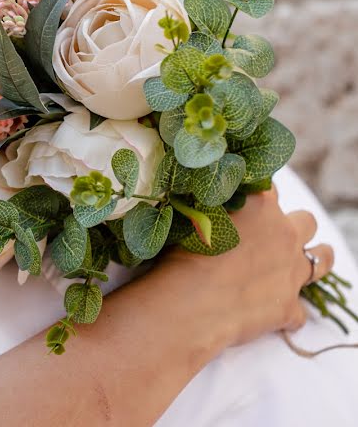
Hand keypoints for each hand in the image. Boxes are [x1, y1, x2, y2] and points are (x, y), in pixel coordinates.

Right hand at [160, 187, 333, 347]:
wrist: (187, 302)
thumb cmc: (181, 254)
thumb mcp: (195, 218)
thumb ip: (215, 209)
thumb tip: (214, 207)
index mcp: (261, 205)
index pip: (270, 190)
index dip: (258, 199)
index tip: (245, 209)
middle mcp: (284, 233)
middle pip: (306, 221)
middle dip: (294, 225)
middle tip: (273, 236)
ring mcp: (292, 271)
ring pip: (323, 259)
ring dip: (317, 258)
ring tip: (304, 262)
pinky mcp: (289, 306)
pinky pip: (299, 311)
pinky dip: (286, 311)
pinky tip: (271, 313)